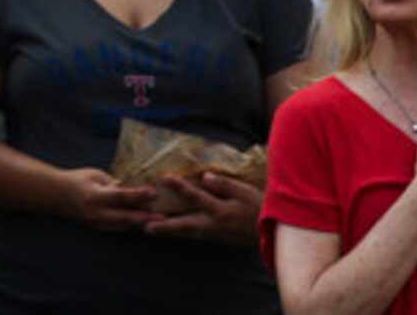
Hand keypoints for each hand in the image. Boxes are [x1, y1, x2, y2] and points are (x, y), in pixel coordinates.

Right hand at [62, 167, 160, 232]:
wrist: (56, 194)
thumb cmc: (76, 179)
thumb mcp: (95, 175)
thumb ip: (113, 183)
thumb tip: (131, 188)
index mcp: (95, 195)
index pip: (121, 196)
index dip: (138, 195)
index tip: (154, 192)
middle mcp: (96, 212)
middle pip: (125, 217)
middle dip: (144, 217)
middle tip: (163, 217)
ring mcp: (96, 223)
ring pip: (122, 226)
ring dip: (139, 224)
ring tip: (157, 222)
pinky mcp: (96, 228)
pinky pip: (116, 228)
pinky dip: (129, 226)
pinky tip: (141, 224)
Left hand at [145, 169, 260, 243]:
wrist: (271, 233)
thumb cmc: (258, 207)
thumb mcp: (245, 192)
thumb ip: (224, 185)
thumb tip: (205, 177)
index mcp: (220, 211)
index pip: (196, 197)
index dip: (180, 187)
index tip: (165, 178)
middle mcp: (213, 225)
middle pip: (185, 225)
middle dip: (165, 226)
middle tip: (146, 227)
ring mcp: (214, 234)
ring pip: (188, 233)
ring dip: (170, 232)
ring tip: (151, 230)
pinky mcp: (215, 238)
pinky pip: (194, 236)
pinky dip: (182, 234)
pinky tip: (171, 231)